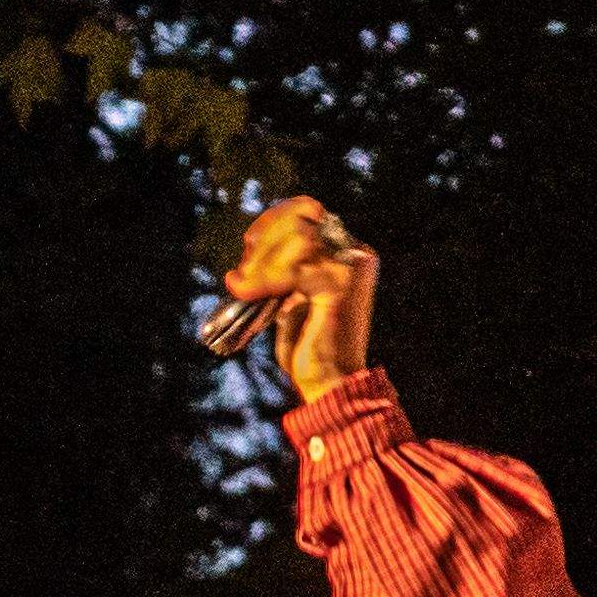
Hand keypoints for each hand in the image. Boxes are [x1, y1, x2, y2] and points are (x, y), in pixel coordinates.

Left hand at [217, 193, 377, 399]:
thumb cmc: (309, 345)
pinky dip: (261, 281)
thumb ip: (283, 268)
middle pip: (301, 220)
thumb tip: (256, 244)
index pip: (309, 212)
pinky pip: (290, 269)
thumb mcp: (292, 296)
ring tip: (241, 285)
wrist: (332, 383)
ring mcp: (349, 267)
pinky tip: (243, 292)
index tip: (249, 243)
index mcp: (347, 253)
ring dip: (261, 262)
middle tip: (243, 268)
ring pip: (295, 241)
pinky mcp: (338, 285)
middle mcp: (355, 253)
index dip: (275, 220)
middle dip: (265, 240)